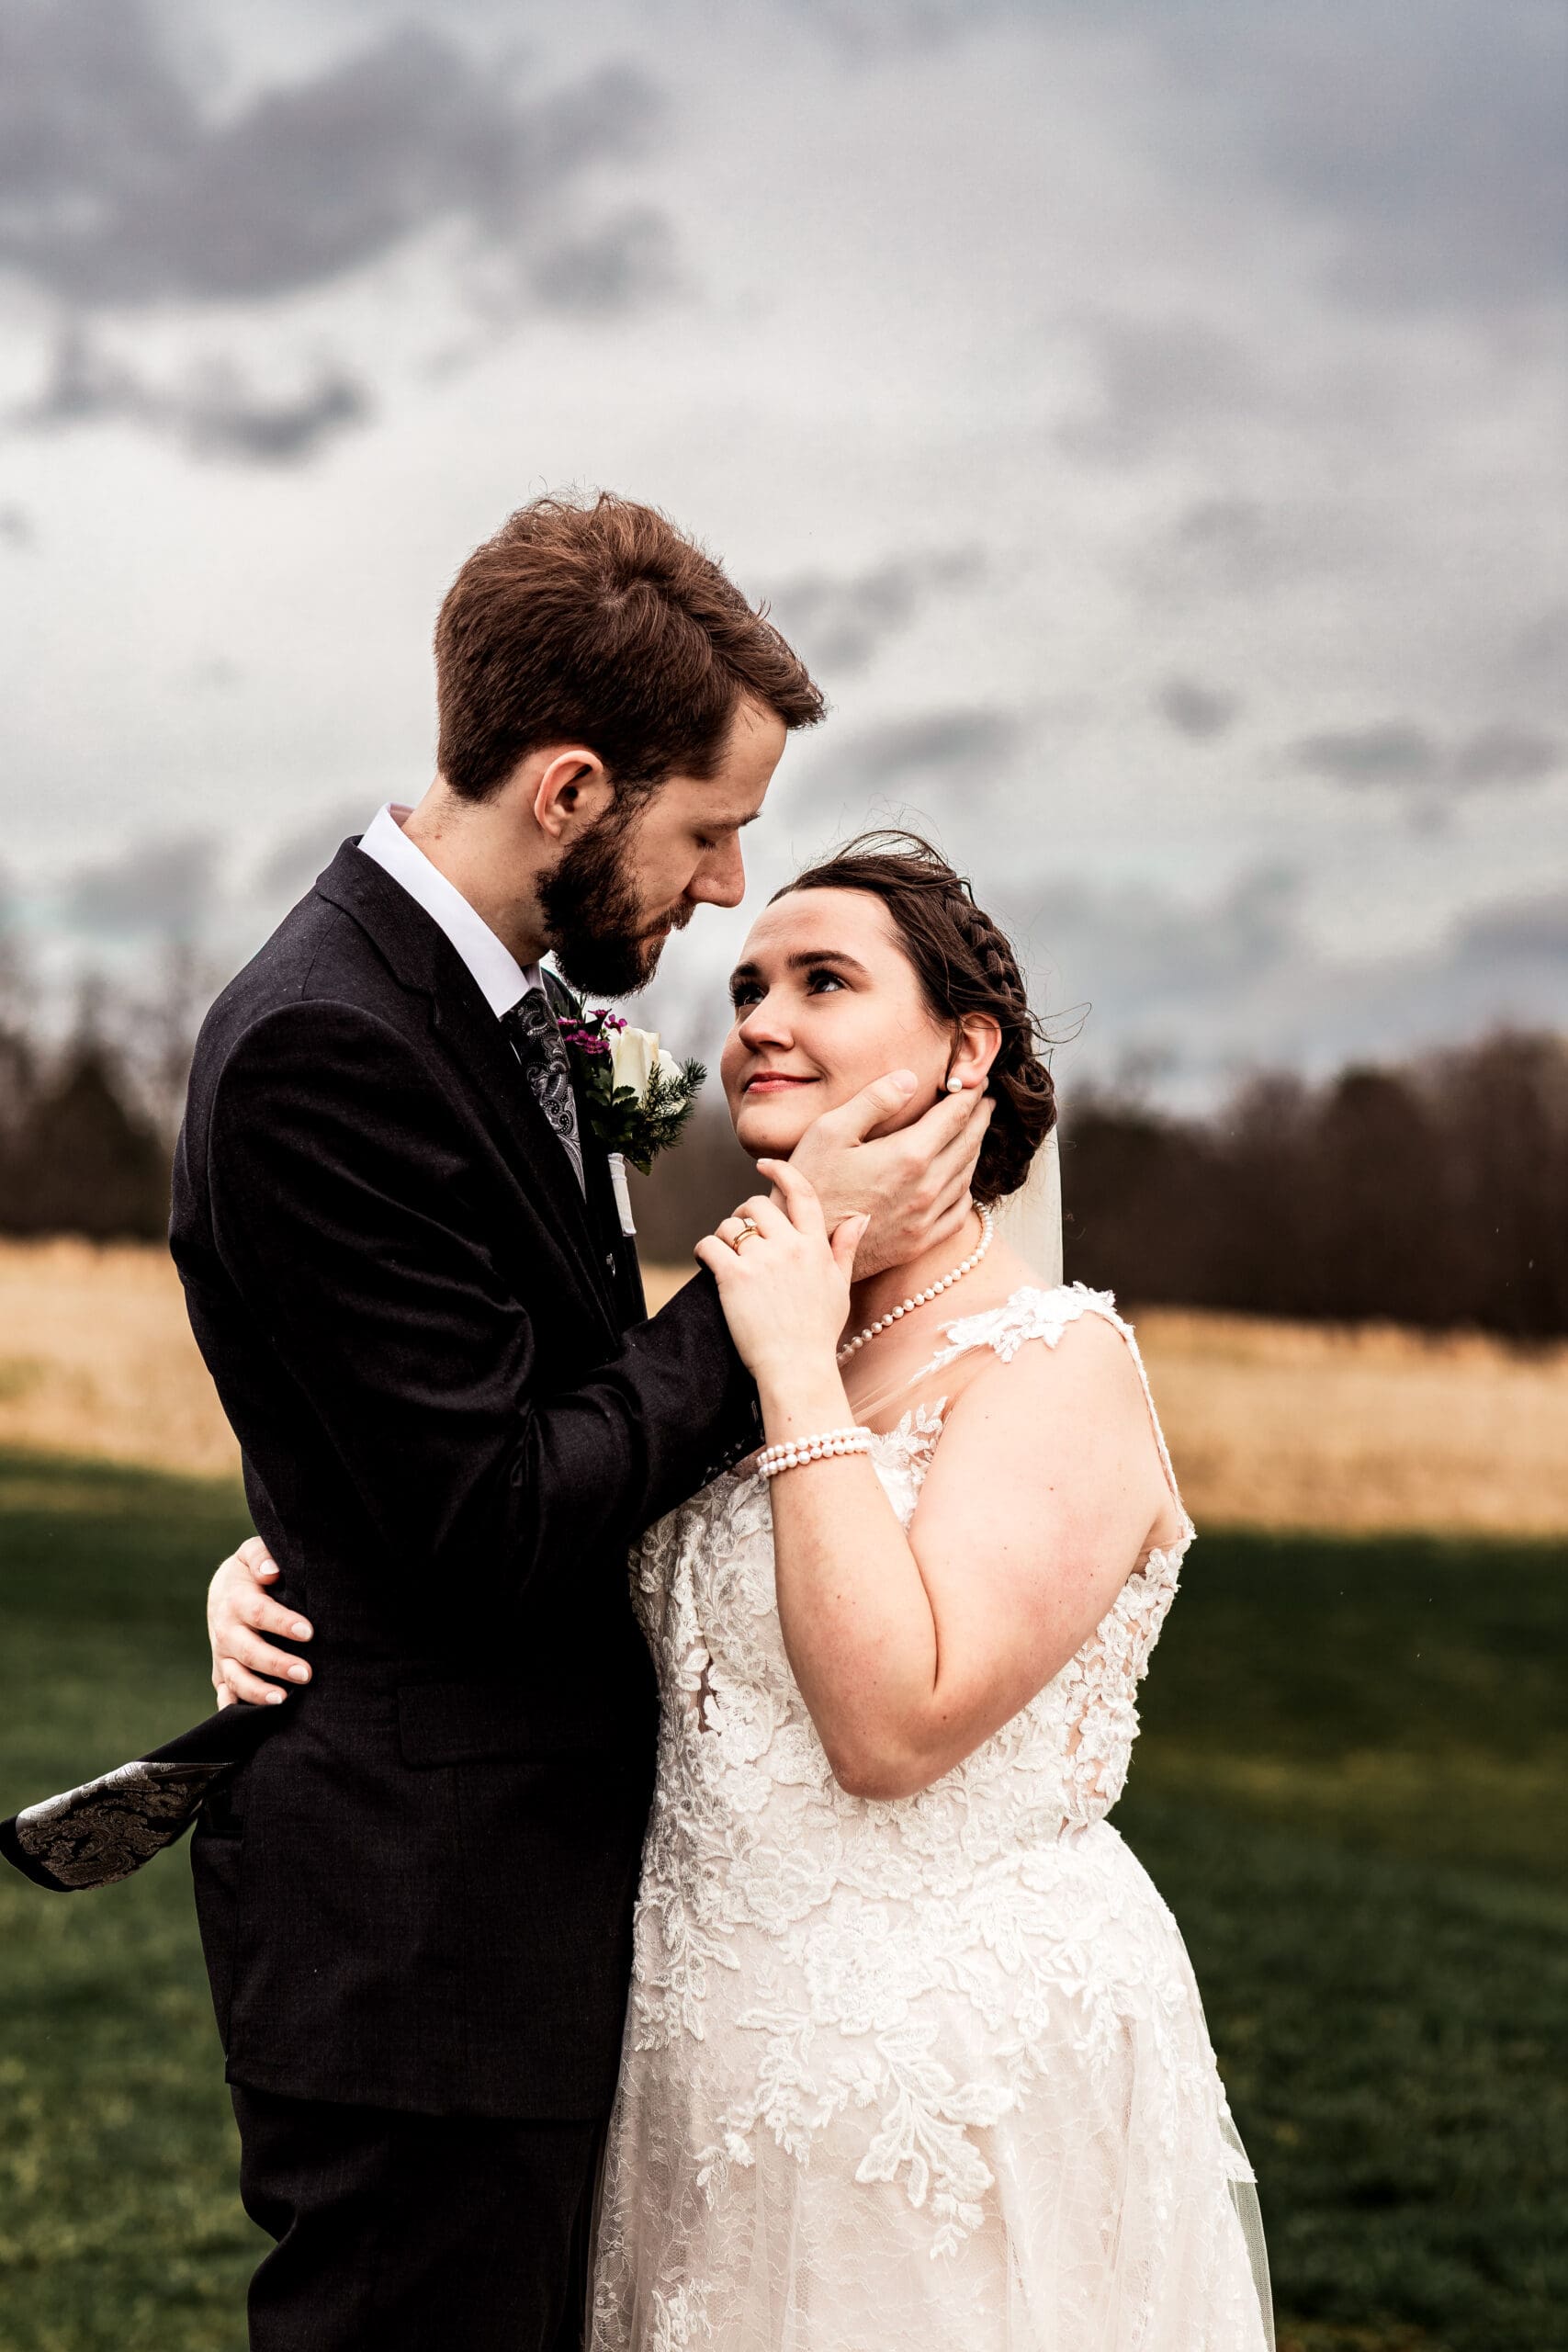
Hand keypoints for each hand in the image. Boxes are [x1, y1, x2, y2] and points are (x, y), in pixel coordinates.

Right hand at [208, 1536, 312, 1708]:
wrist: (224, 1589)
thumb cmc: (251, 1571)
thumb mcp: (252, 1555)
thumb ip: (262, 1557)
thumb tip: (271, 1572)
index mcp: (235, 1600)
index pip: (259, 1613)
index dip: (283, 1623)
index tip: (308, 1633)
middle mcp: (225, 1631)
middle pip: (248, 1652)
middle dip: (277, 1664)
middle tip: (306, 1674)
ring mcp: (222, 1655)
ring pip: (235, 1678)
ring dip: (257, 1691)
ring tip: (283, 1701)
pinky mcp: (221, 1672)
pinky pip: (225, 1694)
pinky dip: (234, 1709)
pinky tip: (254, 1722)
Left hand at [695, 1162, 865, 1386]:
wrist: (797, 1369)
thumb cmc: (818, 1332)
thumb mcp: (840, 1287)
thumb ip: (845, 1248)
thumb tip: (860, 1217)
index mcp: (815, 1246)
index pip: (801, 1193)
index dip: (781, 1172)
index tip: (764, 1165)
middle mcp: (790, 1247)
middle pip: (757, 1205)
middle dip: (744, 1215)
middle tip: (741, 1235)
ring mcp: (762, 1261)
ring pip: (731, 1224)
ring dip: (724, 1235)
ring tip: (726, 1255)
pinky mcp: (734, 1277)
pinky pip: (709, 1245)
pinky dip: (702, 1250)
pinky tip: (706, 1262)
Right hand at [787, 1074, 992, 1278]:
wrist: (803, 1246)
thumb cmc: (810, 1184)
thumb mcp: (830, 1131)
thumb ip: (874, 1100)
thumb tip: (910, 1079)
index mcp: (909, 1155)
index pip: (955, 1116)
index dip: (971, 1095)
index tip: (979, 1082)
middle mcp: (927, 1187)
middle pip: (968, 1144)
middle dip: (980, 1118)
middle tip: (985, 1102)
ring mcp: (926, 1218)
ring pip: (966, 1176)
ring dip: (975, 1150)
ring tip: (974, 1133)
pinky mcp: (919, 1241)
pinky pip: (958, 1212)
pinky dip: (965, 1189)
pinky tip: (960, 1181)